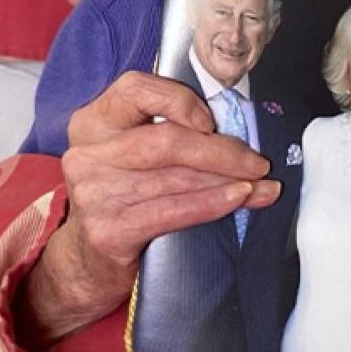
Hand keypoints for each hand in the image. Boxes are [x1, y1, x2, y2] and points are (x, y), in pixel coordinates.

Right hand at [14, 70, 277, 348]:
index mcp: (94, 121)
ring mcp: (95, 193)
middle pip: (166, 140)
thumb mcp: (132, 155)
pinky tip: (240, 198)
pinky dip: (213, 202)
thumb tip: (238, 128)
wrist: (87, 262)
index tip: (214, 120)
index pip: (135, 89)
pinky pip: (174, 210)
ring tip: (263, 184)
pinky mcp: (108, 230)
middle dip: (222, 151)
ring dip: (229, 180)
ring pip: (176, 177)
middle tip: (259, 162)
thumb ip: (168, 132)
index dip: (179, 100)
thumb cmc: (123, 195)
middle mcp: (88, 153)